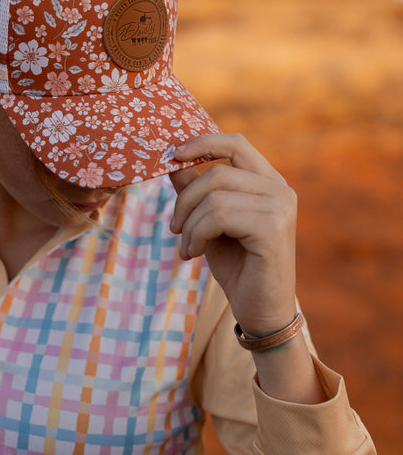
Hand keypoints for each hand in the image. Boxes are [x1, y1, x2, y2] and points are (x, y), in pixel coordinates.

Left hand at [169, 133, 297, 336]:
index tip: (174, 155)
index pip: (237, 144)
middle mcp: (280, 190)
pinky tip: (195, 253)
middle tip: (175, 228)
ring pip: (214, 196)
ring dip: (189, 224)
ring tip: (187, 247)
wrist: (261, 311)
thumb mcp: (210, 222)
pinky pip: (217, 216)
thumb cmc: (237, 265)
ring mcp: (280, 207)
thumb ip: (197, 190)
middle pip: (217, 171)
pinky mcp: (272, 228)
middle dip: (185, 200)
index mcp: (269, 182)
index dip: (203, 142)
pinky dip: (196, 234)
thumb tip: (174, 161)